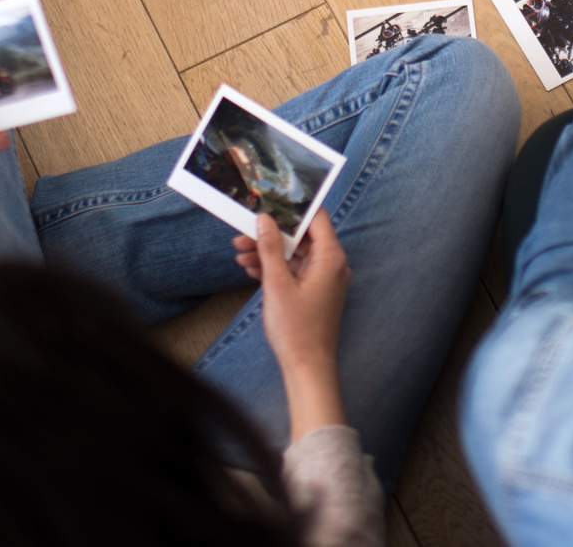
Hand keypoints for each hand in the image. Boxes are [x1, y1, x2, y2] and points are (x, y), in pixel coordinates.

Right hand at [234, 209, 349, 438]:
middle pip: (301, 236)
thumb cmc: (296, 329)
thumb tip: (264, 220)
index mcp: (331, 257)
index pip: (316, 217)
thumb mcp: (276, 284)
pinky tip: (251, 269)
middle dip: (270, 234)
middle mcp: (332, 264)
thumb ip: (270, 248)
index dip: (291, 208)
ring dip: (268, 252)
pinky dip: (275, 268)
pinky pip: (295, 270)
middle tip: (242, 235)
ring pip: (295, 254)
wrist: (307, 368)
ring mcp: (324, 279)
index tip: (267, 203)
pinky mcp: (315, 291)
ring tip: (240, 254)